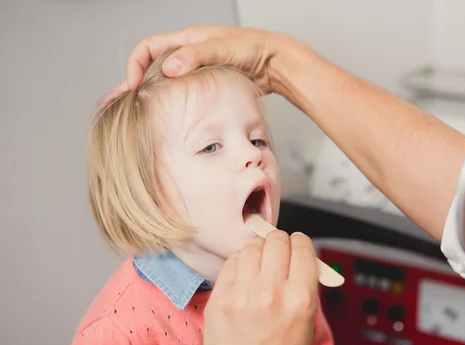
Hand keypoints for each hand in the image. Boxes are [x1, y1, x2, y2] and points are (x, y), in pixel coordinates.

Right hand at [104, 26, 309, 104]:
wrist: (276, 63)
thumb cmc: (252, 50)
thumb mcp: (221, 49)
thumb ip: (195, 56)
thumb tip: (168, 69)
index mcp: (187, 39)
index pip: (148, 47)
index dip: (135, 65)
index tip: (134, 87)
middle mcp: (188, 52)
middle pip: (151, 65)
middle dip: (134, 83)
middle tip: (120, 104)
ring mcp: (197, 68)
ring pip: (165, 80)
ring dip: (150, 94)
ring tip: (136, 113)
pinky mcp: (207, 83)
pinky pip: (181, 91)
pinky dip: (169, 101)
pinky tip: (167, 115)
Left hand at [203, 231, 319, 344]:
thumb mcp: (307, 323)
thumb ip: (304, 286)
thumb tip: (298, 258)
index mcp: (301, 298)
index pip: (302, 246)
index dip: (300, 244)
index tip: (296, 247)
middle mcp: (272, 292)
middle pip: (277, 239)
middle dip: (280, 243)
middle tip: (277, 253)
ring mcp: (243, 294)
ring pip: (252, 246)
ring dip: (258, 251)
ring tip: (259, 265)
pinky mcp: (220, 297)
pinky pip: (231, 262)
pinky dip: (239, 263)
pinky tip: (243, 276)